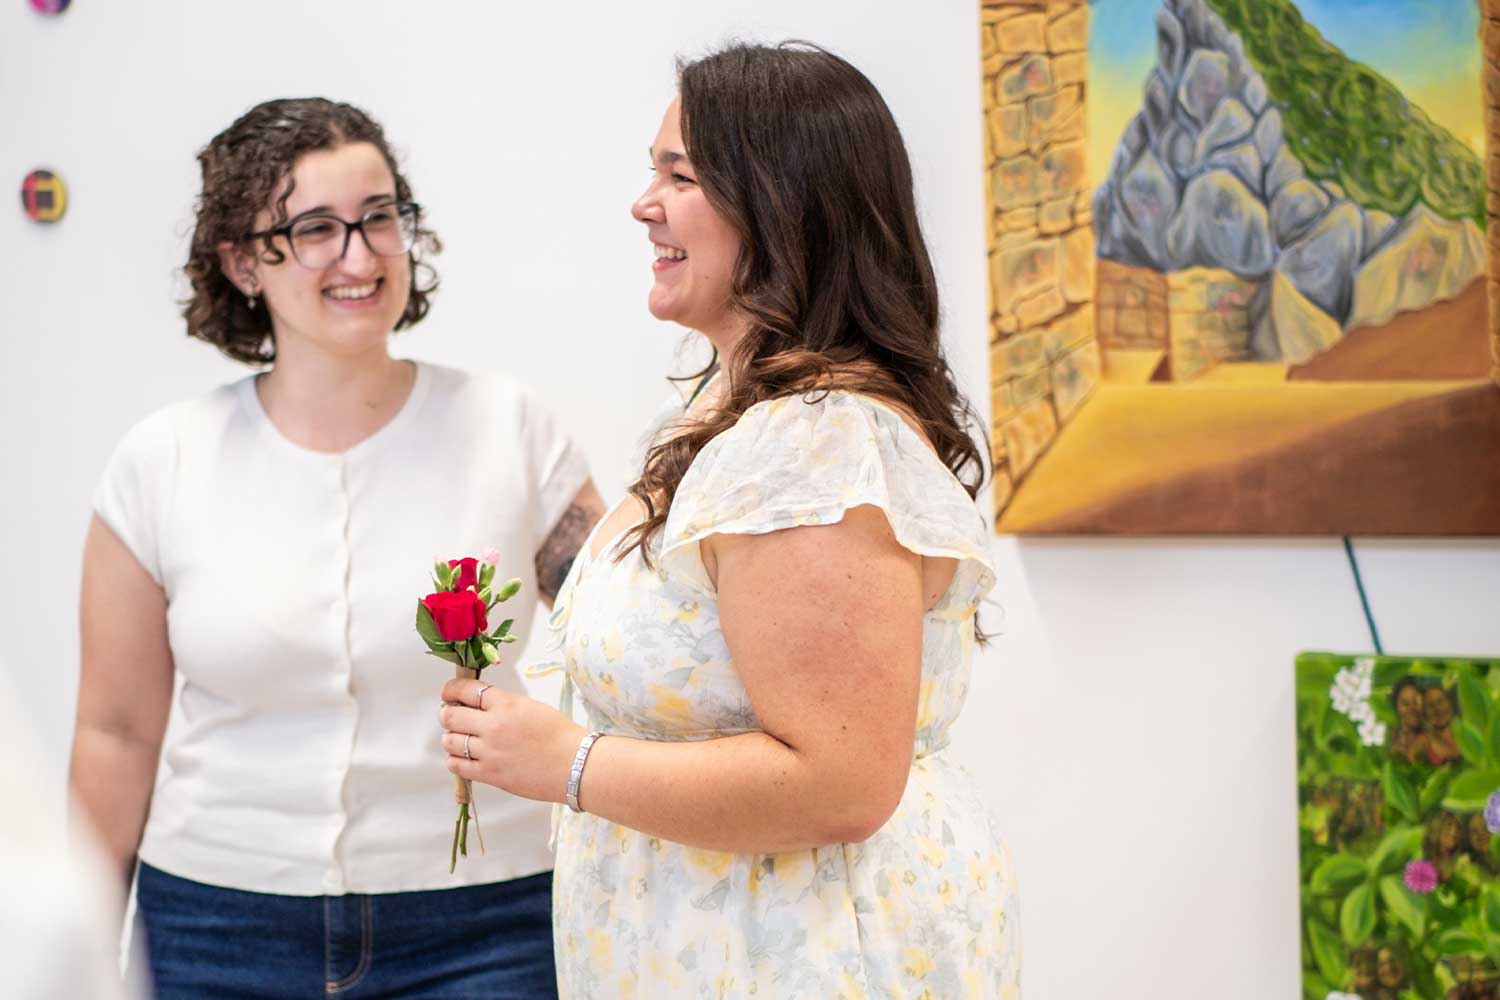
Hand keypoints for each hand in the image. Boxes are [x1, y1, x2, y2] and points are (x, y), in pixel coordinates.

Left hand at [439, 678, 583, 803]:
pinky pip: (457, 765)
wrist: (575, 765)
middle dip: (447, 714)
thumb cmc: (560, 735)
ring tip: (460, 739)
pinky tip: (464, 757)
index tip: (448, 693)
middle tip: (452, 716)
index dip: (451, 690)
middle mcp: (493, 726)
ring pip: (450, 741)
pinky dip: (455, 760)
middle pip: (450, 715)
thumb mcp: (530, 707)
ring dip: (451, 738)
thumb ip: (502, 704)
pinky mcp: (489, 774)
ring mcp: (489, 752)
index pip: (466, 690)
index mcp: (505, 704)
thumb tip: (479, 706)